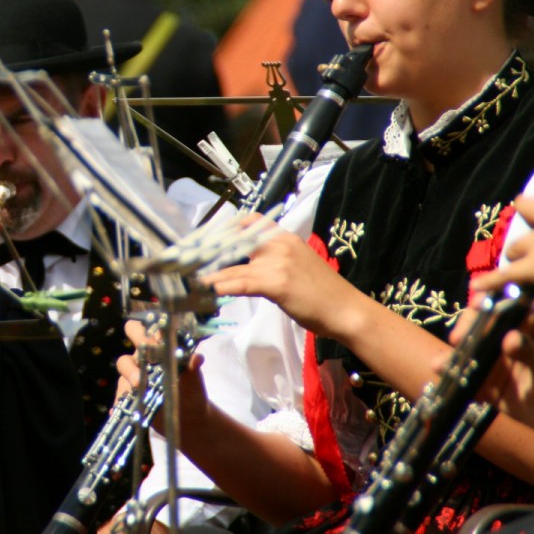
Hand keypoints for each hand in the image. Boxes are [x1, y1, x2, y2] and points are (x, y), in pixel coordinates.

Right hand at [114, 319, 208, 434]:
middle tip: (146, 351)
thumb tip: (197, 358)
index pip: (149, 327)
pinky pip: (120, 393)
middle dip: (137, 340)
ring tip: (138, 384)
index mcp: (159, 346)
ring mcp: (134, 374)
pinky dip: (121, 398)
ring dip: (130, 372)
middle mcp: (143, 356)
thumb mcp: (194, 380)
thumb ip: (193, 368)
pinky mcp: (128, 393)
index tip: (157, 338)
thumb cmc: (191, 391)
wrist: (188, 416)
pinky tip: (124, 405)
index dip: (150, 328)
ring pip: (123, 364)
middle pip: (132, 332)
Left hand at [198, 214, 363, 338]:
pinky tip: (210, 290)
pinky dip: (223, 285)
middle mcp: (278, 243)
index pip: (246, 223)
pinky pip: (242, 282)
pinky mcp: (276, 282)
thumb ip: (270, 260)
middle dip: (208, 251)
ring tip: (190, 279)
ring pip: (233, 265)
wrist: (346, 310)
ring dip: (209, 273)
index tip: (202, 242)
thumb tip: (242, 265)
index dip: (221, 232)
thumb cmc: (322, 292)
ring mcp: (277, 261)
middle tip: (187, 260)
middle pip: (233, 241)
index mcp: (283, 236)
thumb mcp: (295, 265)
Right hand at [447, 309, 533, 441]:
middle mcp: (506, 341)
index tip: (478, 307)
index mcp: (524, 326)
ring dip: (454, 358)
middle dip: (464, 333)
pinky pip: (470, 382)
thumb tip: (509, 340)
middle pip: (478, 330)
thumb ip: (532, 351)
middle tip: (459, 340)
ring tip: (441, 364)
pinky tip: (443, 378)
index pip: (500, 309)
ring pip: (470, 356)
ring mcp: (497, 364)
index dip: (486, 306)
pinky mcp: (492, 388)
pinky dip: (455, 380)